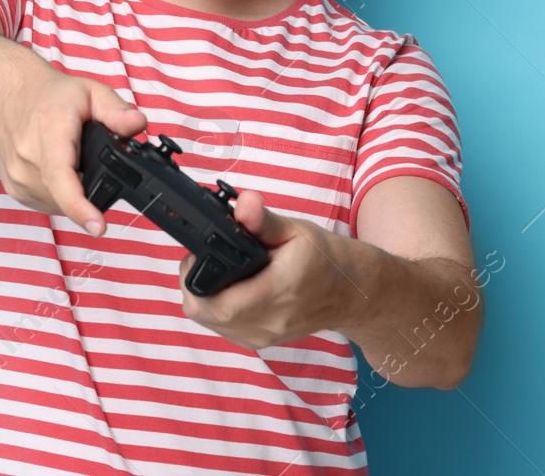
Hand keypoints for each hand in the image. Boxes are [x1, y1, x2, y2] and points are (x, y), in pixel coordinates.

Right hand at [0, 70, 146, 235]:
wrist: (3, 92)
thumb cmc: (46, 94)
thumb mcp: (89, 91)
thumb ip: (115, 110)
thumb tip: (137, 124)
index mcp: (48, 134)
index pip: (61, 178)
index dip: (81, 207)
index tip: (98, 227)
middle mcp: (27, 159)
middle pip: (68, 195)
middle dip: (90, 188)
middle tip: (91, 159)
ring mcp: (17, 177)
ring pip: (58, 204)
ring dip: (74, 192)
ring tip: (73, 160)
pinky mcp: (13, 189)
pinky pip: (46, 203)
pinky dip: (59, 194)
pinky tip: (61, 170)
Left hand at [179, 188, 363, 350]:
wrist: (349, 293)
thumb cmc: (324, 259)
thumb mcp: (296, 231)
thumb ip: (264, 221)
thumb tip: (244, 204)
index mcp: (276, 294)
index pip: (218, 303)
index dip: (195, 278)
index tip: (197, 255)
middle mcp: (267, 323)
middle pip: (205, 313)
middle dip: (194, 284)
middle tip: (203, 258)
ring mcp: (262, 337)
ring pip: (209, 322)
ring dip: (204, 297)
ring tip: (218, 270)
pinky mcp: (259, 341)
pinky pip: (222, 328)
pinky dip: (216, 308)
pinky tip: (228, 287)